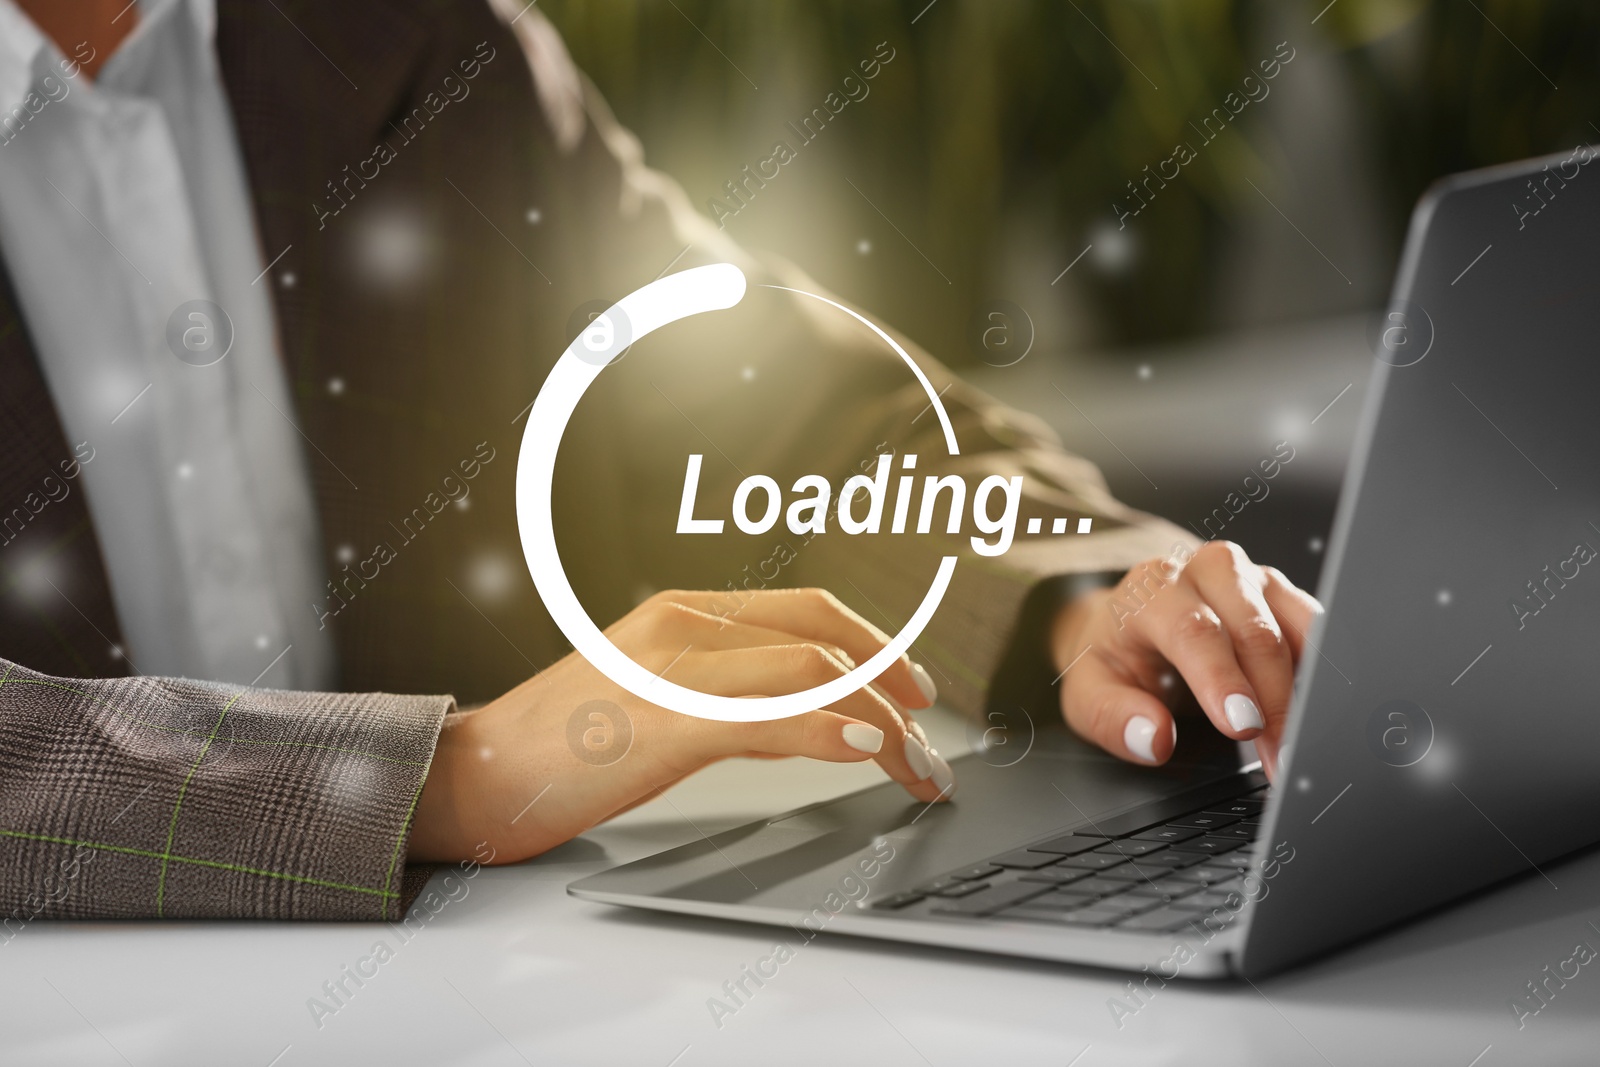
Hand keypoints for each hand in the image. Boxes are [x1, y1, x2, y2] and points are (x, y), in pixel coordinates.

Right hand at [408, 588, 949, 863]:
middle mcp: (686, 624)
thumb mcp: (652, 698)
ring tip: (917, 770)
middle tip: (930, 746)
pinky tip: (870, 751)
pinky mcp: (666, 721)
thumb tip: (802, 718)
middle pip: (826, 639)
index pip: (810, 613)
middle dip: (896, 690)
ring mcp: (676, 668)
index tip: (915, 694)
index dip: (878, 647)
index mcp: (684, 613)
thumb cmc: (558, 746)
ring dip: (884, 725)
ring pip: (814, 675)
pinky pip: (773, 718)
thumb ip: (724, 694)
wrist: (474, 776)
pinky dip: (834, 731)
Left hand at [1048, 541, 1321, 779]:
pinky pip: (1318, 628)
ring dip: (1305, 691)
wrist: (1129, 622)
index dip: (1221, 679)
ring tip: (1298, 745)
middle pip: (1254, 630)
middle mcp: (1206, 571)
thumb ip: (1113, 717)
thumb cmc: (1115, 657)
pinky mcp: (1282, 594)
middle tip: (1277, 756)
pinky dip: (1323, 672)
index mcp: (1153, 588)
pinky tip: (1318, 712)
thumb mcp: (1088, 691)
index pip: (1194, 630)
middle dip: (1272, 699)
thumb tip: (1154, 739)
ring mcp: (1251, 578)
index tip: (1242, 726)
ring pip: (1295, 626)